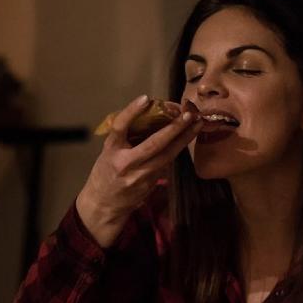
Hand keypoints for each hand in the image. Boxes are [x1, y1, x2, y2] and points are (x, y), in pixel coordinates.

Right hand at [77, 94, 201, 246]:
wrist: (104, 204)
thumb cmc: (105, 172)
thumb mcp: (109, 152)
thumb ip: (126, 137)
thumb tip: (151, 116)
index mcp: (111, 151)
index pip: (120, 127)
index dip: (132, 111)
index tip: (146, 98)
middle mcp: (126, 163)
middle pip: (154, 144)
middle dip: (175, 127)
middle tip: (190, 113)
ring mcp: (140, 176)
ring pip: (167, 155)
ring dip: (185, 139)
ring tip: (198, 124)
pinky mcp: (151, 184)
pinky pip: (167, 163)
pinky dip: (177, 149)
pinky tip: (187, 138)